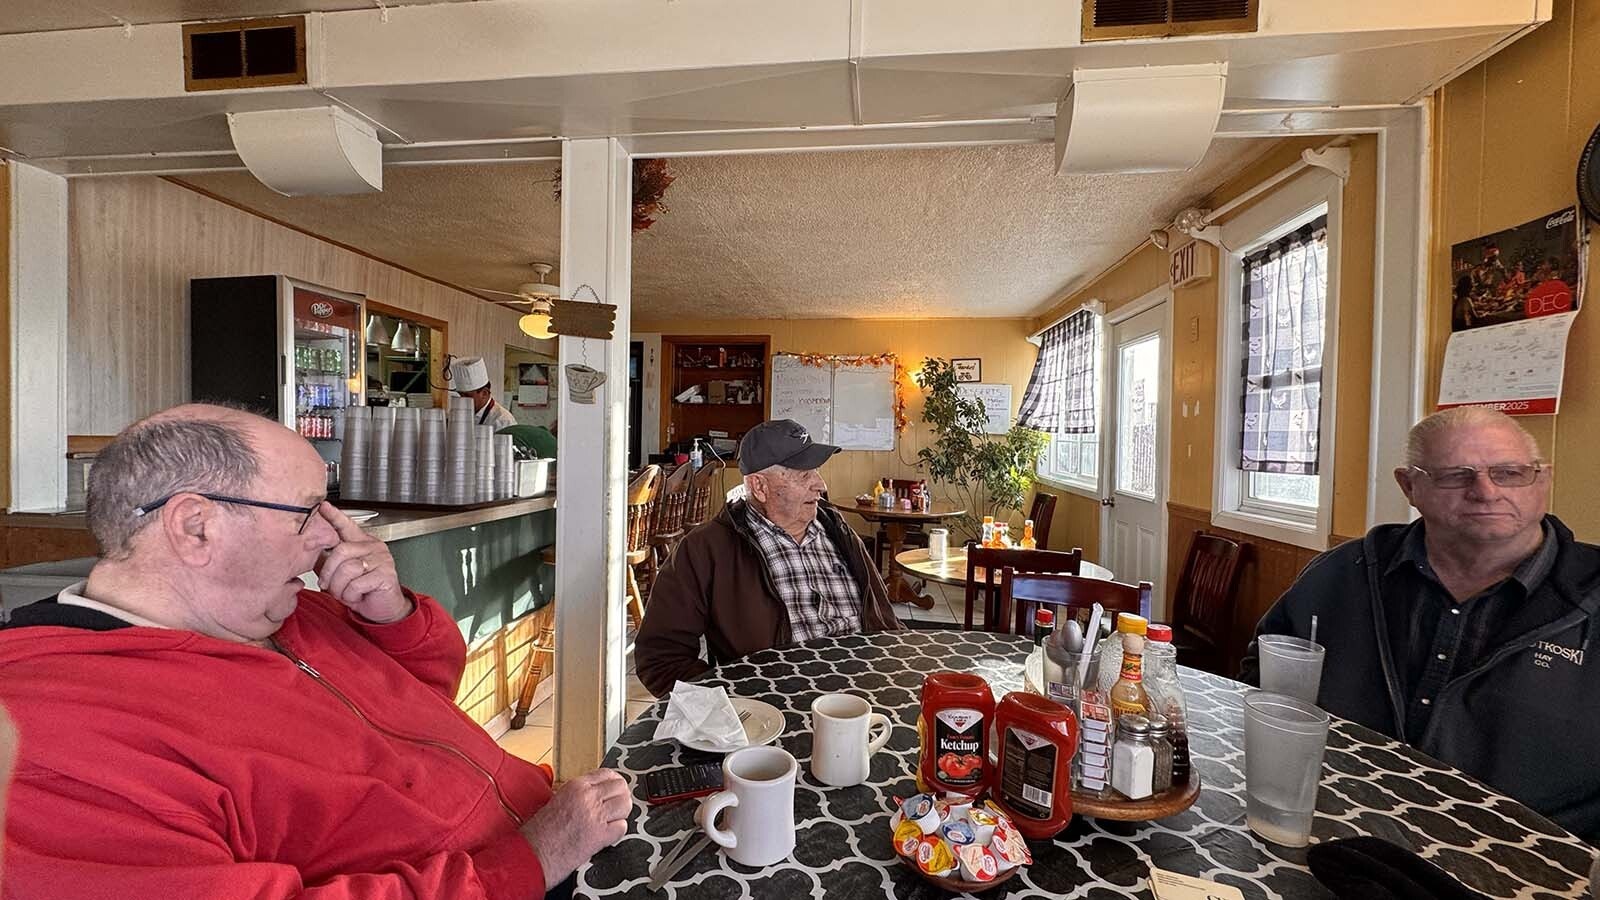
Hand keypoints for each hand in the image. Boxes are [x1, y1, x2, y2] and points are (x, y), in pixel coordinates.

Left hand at [313, 503, 411, 622]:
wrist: (383, 608)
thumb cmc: (362, 590)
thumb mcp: (341, 574)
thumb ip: (328, 561)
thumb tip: (309, 551)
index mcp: (362, 543)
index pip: (347, 525)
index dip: (334, 516)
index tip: (323, 506)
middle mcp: (373, 547)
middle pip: (340, 551)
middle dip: (329, 573)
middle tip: (328, 585)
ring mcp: (382, 559)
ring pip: (347, 569)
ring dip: (340, 588)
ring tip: (345, 593)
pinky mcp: (386, 574)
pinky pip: (357, 584)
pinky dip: (351, 595)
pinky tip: (357, 596)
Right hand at [520, 769, 629, 889]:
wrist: (533, 853)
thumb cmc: (540, 831)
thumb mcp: (558, 799)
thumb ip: (580, 793)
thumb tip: (599, 793)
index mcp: (576, 785)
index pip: (608, 774)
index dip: (614, 783)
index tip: (615, 790)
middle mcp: (588, 797)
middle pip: (621, 787)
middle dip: (621, 798)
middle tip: (616, 808)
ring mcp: (595, 815)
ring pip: (625, 805)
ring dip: (621, 814)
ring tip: (611, 821)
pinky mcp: (600, 835)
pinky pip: (622, 827)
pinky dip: (617, 832)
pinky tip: (607, 835)